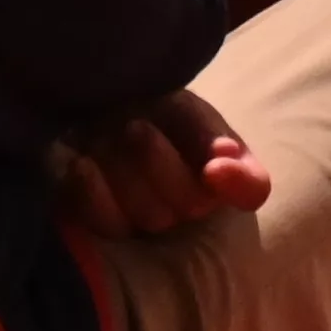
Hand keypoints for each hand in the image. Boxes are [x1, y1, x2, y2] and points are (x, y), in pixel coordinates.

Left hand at [47, 89, 270, 238]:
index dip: (240, 184)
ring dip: (128, 175)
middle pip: (192, 203)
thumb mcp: (174, 103)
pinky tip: (83, 167)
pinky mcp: (107, 228)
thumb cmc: (136, 102)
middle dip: (162, 165)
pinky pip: (109, 227)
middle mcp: (190, 199)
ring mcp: (148, 219)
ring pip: (152, 217)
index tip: (215, 166)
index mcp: (218, 162)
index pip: (251, 188)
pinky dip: (95, 195)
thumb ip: (202, 126)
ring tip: (108, 138)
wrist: (78, 108)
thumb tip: (224, 155)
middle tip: (136, 128)